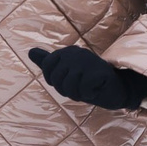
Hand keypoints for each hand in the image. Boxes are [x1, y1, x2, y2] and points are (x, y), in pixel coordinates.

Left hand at [29, 45, 146, 111]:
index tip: (69, 81)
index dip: (56, 82)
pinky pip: (83, 90)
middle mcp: (76, 52)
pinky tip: (96, 89)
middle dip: (67, 90)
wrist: (116, 89)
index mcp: (67, 51)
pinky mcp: (99, 71)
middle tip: (81, 86)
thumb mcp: (66, 73)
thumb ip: (49, 63)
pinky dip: (89, 94)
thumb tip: (30, 51)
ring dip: (78, 94)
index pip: (47, 69)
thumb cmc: (89, 83)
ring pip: (69, 86)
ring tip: (88, 88)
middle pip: (56, 80)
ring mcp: (88, 60)